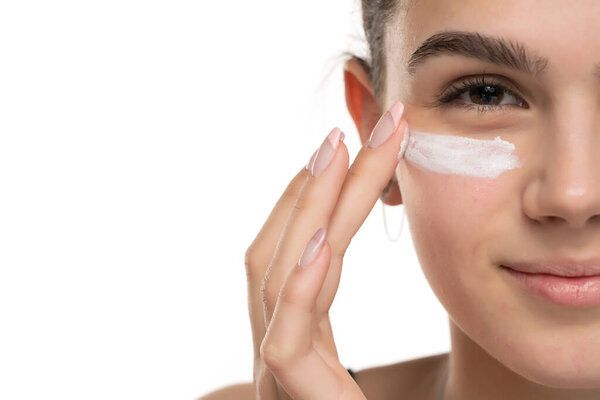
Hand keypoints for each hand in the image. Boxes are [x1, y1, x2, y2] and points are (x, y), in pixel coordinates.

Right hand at [244, 101, 406, 398]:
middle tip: (345, 127)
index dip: (306, 199)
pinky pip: (290, 336)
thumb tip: (343, 247)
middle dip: (314, 187)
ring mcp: (280, 377)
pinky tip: (326, 235)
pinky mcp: (296, 397)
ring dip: (310, 210)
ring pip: (280, 279)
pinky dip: (303, 283)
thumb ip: (337, 314)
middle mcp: (277, 353)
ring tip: (336, 152)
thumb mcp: (369, 367)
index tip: (338, 149)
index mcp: (297, 340)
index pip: (293, 255)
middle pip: (282, 252)